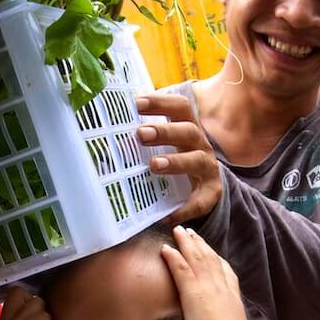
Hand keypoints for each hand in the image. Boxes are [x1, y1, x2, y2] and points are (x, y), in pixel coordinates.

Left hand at [135, 94, 221, 222]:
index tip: (137, 103)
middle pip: (189, 131)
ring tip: (153, 165)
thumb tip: (107, 133)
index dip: (161, 102)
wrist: (205, 188)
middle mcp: (201, 144)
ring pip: (196, 160)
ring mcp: (208, 168)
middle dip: (165, 131)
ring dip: (175, 162)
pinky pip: (199, 201)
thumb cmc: (177, 158)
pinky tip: (167, 216)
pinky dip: (184, 209)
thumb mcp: (166, 145)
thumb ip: (145, 137)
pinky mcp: (211, 193)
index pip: (180, 107)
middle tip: (141, 134)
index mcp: (188, 127)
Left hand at [161, 226, 258, 319]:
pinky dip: (173, 256)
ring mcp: (209, 289)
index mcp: (234, 299)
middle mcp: (223, 289)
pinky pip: (181, 268)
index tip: (211, 251)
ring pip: (196, 258)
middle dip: (200, 245)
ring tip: (178, 231)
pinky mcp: (194, 294)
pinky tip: (164, 248)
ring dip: (186, 243)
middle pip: (211, 259)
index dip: (218, 260)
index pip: (227, 273)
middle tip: (190, 233)